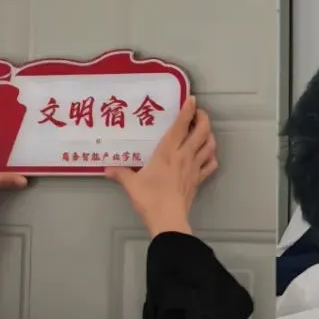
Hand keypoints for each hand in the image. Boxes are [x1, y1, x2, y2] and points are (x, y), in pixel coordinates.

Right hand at [106, 96, 216, 236]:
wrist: (168, 219)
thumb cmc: (149, 199)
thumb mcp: (131, 184)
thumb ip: (120, 173)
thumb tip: (106, 169)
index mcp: (167, 152)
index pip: (181, 126)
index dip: (188, 110)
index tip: (192, 99)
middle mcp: (184, 156)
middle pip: (202, 131)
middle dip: (203, 118)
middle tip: (198, 113)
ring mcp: (194, 168)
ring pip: (210, 145)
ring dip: (209, 136)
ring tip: (203, 132)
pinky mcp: (199, 180)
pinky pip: (210, 164)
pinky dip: (211, 157)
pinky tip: (207, 155)